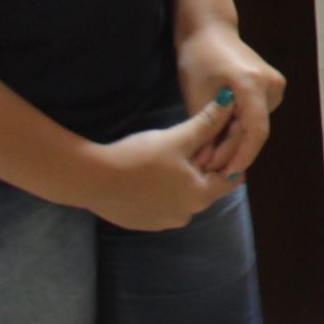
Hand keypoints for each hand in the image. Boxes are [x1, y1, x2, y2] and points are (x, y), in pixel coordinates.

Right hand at [85, 94, 241, 230]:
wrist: (92, 180)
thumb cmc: (139, 158)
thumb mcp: (177, 138)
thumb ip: (207, 122)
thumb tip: (230, 101)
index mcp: (200, 197)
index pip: (232, 177)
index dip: (230, 155)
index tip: (224, 136)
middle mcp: (186, 215)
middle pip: (207, 186)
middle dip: (207, 165)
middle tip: (200, 141)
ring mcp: (163, 222)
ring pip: (185, 195)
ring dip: (185, 177)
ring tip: (176, 154)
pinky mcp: (143, 222)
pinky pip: (164, 202)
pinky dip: (165, 188)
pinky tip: (154, 171)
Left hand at [177, 21, 285, 179]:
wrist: (210, 31)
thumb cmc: (198, 59)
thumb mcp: (197, 97)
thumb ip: (206, 131)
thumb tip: (209, 164)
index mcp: (252, 83)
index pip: (255, 130)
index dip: (242, 156)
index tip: (227, 175)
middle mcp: (271, 84)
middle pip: (255, 130)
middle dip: (233, 152)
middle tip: (210, 169)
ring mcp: (275, 85)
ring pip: (256, 126)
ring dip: (236, 142)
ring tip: (211, 156)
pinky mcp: (272, 87)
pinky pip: (257, 116)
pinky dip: (240, 129)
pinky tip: (222, 139)